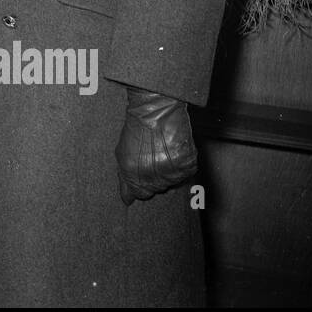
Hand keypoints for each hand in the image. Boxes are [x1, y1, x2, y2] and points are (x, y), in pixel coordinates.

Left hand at [114, 86, 197, 204]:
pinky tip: (174, 152)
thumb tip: (128, 200)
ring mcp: (172, 172)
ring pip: (172, 183)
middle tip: (153, 158)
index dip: (141, 183)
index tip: (142, 172)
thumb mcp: (123, 153)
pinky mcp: (188, 165)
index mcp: (134, 175)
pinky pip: (185, 174)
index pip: (140, 194)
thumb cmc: (136, 129)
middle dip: (154, 177)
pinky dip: (181, 166)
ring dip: (168, 172)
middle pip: (157, 189)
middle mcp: (153, 177)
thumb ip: (125, 179)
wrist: (155, 110)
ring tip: (163, 153)